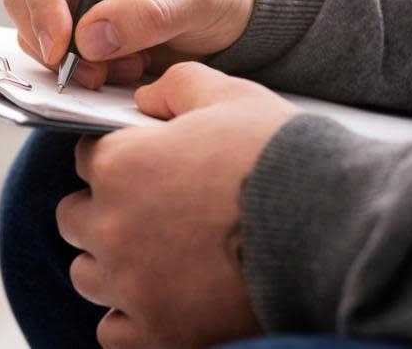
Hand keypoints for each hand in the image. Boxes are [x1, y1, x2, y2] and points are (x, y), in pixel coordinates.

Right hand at [3, 0, 255, 88]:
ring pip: (31, 25)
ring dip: (67, 59)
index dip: (43, 1)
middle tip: (90, 72)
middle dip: (52, 39)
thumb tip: (89, 38)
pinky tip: (119, 68)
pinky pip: (49, 48)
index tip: (62, 47)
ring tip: (123, 69)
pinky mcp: (69, 18)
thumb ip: (147, 12)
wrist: (229, 13)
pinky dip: (77, 67)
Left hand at [57, 62, 296, 347]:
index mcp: (118, 165)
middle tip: (147, 212)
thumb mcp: (228, 96)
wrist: (335, 231)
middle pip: (75, 219)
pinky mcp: (159, 331)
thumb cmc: (283, 161)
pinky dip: (130, 318)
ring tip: (153, 258)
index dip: (116, 158)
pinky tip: (158, 301)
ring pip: (89, 275)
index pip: (85, 158)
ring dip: (111, 265)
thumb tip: (146, 97)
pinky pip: (113, 332)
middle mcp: (112, 226)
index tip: (143, 168)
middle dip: (103, 211)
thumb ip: (175, 87)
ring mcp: (132, 284)